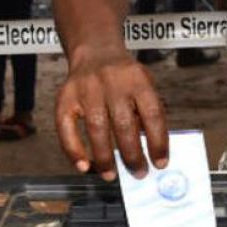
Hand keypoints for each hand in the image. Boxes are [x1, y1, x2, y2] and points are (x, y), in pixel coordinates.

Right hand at [55, 44, 167, 181]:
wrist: (95, 50)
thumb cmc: (124, 76)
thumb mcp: (144, 85)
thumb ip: (148, 113)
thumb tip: (152, 153)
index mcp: (138, 80)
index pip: (152, 114)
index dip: (158, 142)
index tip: (161, 163)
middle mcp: (112, 83)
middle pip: (124, 124)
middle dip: (132, 155)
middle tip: (138, 173)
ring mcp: (87, 89)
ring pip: (97, 128)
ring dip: (105, 158)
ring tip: (111, 175)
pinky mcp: (65, 97)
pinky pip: (66, 127)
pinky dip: (73, 150)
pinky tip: (83, 166)